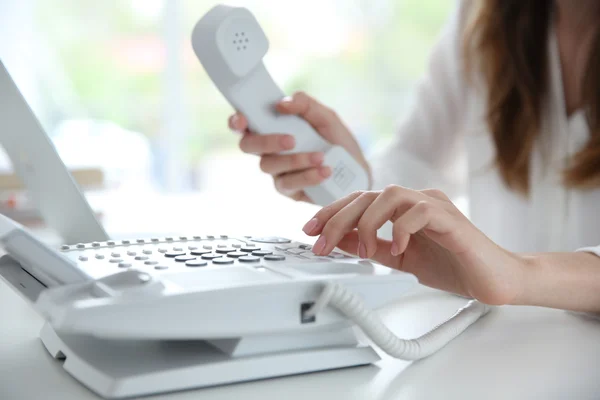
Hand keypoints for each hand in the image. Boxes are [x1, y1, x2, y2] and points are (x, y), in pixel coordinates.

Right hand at [228, 92, 369, 202]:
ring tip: (321, 157)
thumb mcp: (326, 116)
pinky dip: (307, 176)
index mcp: (272, 127)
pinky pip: (287, 184)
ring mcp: (276, 171)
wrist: (357, 170)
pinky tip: (325, 171)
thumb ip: (305, 105)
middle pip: (248, 146)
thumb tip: (282, 103)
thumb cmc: (336, 140)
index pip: (244, 124)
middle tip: (291, 140)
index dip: (236, 121)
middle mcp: (268, 149)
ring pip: (268, 166)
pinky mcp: (288, 190)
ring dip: (295, 160)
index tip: (242, 119)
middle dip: (267, 141)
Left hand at [302, 185, 527, 305]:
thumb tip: (337, 240)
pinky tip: (397, 248)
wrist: (493, 281)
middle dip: (338, 218)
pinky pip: (421, 211)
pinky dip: (402, 228)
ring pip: (391, 194)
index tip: (310, 230)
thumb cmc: (453, 266)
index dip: (331, 212)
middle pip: (368, 195)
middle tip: (321, 242)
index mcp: (403, 208)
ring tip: (361, 248)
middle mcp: (416, 201)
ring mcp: (435, 206)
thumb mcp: (399, 259)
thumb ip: (371, 246)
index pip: (360, 200)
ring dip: (367, 221)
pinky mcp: (452, 218)